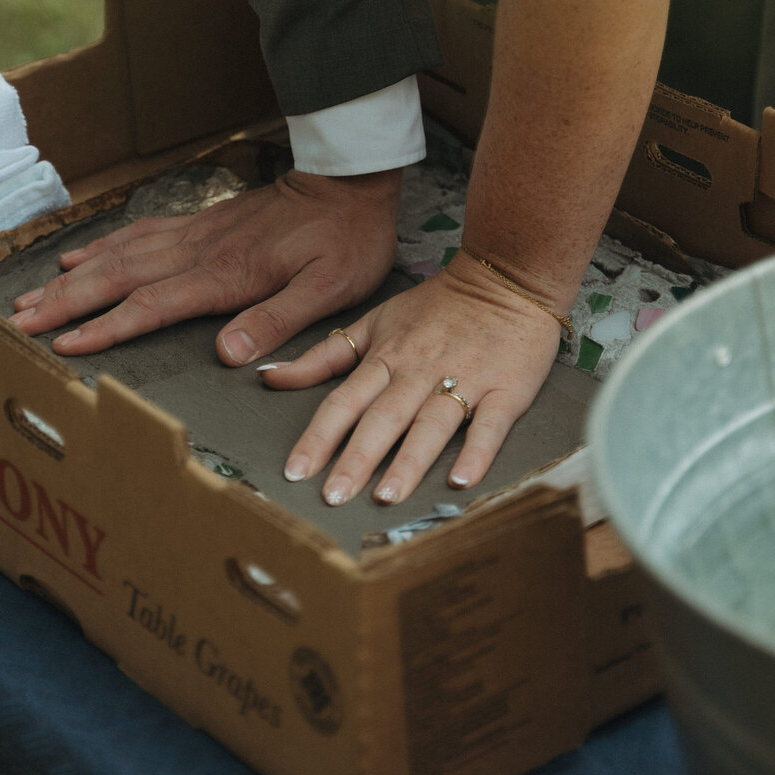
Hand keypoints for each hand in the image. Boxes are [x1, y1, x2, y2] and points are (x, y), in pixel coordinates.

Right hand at [8, 168, 402, 361]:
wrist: (350, 176)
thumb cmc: (346, 238)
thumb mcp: (329, 288)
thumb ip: (277, 320)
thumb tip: (228, 355)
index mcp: (225, 275)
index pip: (151, 307)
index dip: (105, 329)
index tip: (64, 346)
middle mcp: (200, 251)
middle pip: (118, 279)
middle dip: (66, 303)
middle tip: (20, 324)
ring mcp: (197, 233)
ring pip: (120, 255)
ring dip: (73, 278)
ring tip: (31, 297)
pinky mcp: (202, 221)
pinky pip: (140, 232)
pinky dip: (103, 245)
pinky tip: (80, 256)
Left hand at [260, 254, 562, 505]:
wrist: (505, 277)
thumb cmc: (437, 306)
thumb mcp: (374, 322)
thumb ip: (324, 355)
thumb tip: (269, 376)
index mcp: (386, 357)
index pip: (344, 402)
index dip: (318, 437)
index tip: (296, 472)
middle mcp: (420, 371)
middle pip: (383, 418)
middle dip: (356, 458)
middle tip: (334, 497)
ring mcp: (464, 380)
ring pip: (431, 424)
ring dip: (409, 461)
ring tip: (386, 496)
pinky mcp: (506, 390)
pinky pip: (490, 425)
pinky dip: (477, 452)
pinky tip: (462, 481)